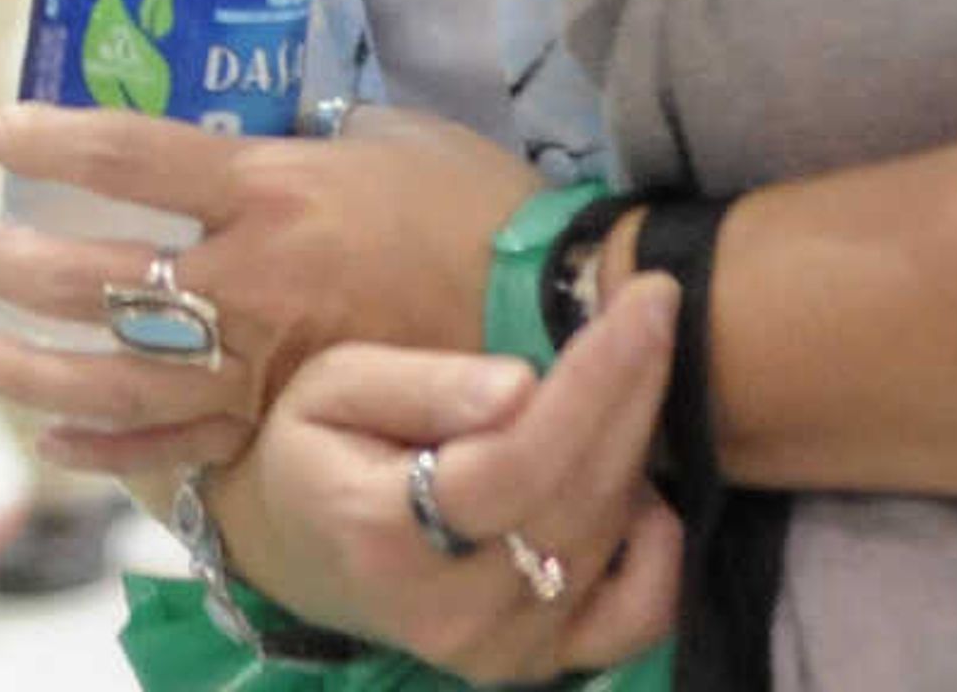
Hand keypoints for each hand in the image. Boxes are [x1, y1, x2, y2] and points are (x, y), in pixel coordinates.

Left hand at [0, 104, 539, 471]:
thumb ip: (299, 137)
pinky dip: (106, 448)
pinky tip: (52, 439)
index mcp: (269, 188)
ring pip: (114, 373)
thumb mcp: (383, 135)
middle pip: (95, 274)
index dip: (53, 142)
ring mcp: (261, 361)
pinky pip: (177, 446)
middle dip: (13, 262)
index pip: (128, 154)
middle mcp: (248, 279)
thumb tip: (248, 127)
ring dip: (29, 362)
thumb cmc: (475, 209)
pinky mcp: (285, 421)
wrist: (560, 312)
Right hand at [214, 276, 684, 684]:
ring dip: (632, 445)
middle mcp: (452, 611)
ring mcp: (502, 649)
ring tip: (625, 372)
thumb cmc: (310, 450)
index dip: (592, 383)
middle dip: (630, 391)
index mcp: (383, 535)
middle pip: (576, 494)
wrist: (297, 552)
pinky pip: (640, 612)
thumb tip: (520, 386)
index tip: (645, 302)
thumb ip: (419, 386)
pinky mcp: (540, 664)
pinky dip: (660, 546)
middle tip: (657, 307)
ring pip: (607, 534)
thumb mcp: (332, 386)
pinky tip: (639, 486)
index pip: (517, 461)